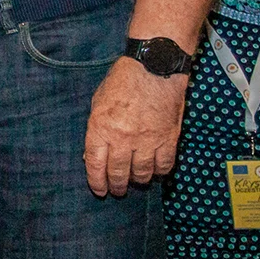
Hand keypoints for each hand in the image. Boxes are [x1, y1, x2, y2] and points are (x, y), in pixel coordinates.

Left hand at [84, 58, 188, 196]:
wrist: (153, 68)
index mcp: (101, 127)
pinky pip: (164, 165)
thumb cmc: (121, 82)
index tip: (99, 190)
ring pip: (142, 173)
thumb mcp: (97, 103)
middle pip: (119, 173)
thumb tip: (91, 156)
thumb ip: (95, 130)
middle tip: (118, 190)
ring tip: (136, 181)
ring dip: (138, 180)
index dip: (97, 181)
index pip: (95, 164)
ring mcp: (147, 140)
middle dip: (117, 186)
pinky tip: (155, 172)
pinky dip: (160, 172)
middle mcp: (123, 138)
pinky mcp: (168, 139)